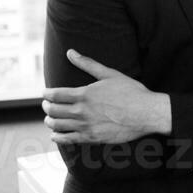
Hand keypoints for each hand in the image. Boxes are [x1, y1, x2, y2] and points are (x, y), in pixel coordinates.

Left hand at [43, 50, 169, 144]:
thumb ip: (88, 64)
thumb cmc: (131, 92)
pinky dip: (58, 137)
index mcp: (84, 94)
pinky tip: (56, 135)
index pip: (55, 95)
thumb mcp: (110, 74)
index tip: (45, 94)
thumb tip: (71, 52)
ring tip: (50, 119)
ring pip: (57, 125)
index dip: (46, 94)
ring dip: (50, 121)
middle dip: (46, 107)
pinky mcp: (92, 138)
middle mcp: (82, 111)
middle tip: (46, 105)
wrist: (147, 113)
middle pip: (53, 110)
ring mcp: (86, 126)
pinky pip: (68, 139)